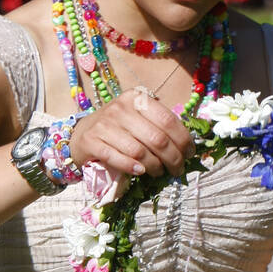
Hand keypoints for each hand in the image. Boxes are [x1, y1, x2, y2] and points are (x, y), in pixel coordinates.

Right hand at [68, 89, 195, 199]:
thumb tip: (187, 145)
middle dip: (172, 158)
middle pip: (157, 139)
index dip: (183, 140)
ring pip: (139, 151)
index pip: (168, 120)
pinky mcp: (92, 141)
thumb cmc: (118, 128)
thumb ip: (158, 125)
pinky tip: (140, 172)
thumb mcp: (138, 118)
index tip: (190, 154)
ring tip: (159, 172)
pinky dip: (132, 168)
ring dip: (154, 167)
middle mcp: (120, 108)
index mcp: (137, 99)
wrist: (82, 133)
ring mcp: (105, 125)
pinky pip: (118, 158)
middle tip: (177, 170)